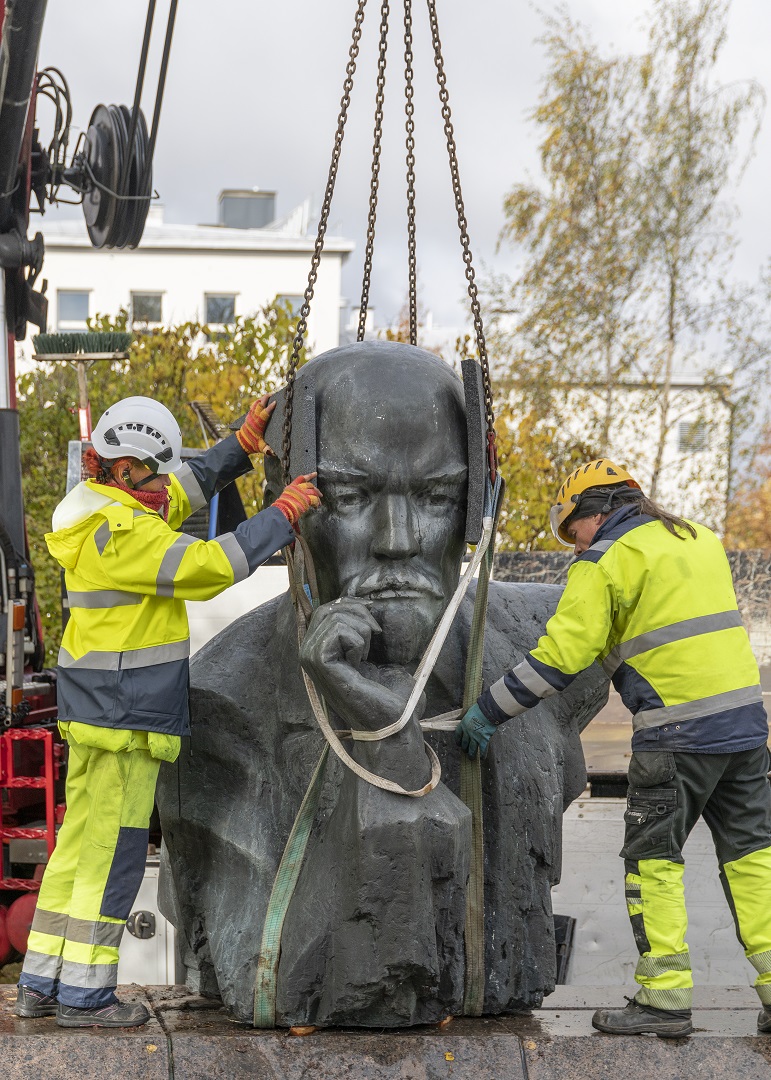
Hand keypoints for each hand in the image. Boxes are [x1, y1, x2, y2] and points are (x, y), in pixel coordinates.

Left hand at [236, 395, 275, 455]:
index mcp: (258, 426)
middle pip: (259, 406)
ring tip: (270, 394)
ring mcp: (250, 416)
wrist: (242, 443)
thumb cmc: (253, 445)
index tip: (275, 402)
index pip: (264, 415)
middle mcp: (253, 419)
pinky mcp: (249, 415)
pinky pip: (254, 406)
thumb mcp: (261, 448)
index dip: (269, 408)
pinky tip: (263, 398)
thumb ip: (267, 450)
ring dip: (262, 399)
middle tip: (273, 394)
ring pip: (256, 404)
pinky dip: (259, 401)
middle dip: (266, 399)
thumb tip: (273, 452)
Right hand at [273, 473, 321, 526]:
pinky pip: (315, 499)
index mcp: (292, 487)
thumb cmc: (283, 507)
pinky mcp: (307, 498)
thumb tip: (297, 502)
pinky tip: (316, 506)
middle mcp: (298, 488)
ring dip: (317, 498)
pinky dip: (317, 503)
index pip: (302, 478)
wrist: (283, 510)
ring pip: (314, 492)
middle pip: (310, 485)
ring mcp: (303, 493)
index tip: (315, 473)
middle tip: (320, 494)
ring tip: (319, 503)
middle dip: (316, 490)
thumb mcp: (287, 498)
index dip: (309, 476)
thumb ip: (293, 497)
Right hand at [299, 598, 414, 730]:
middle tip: (376, 638)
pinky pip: (339, 630)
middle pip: (328, 608)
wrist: (394, 720)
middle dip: (360, 613)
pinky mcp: (319, 663)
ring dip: (363, 631)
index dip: (351, 605)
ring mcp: (310, 659)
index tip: (373, 624)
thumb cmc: (388, 690)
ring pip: (335, 616)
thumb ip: (358, 627)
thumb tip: (360, 600)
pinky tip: (361, 663)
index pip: (325, 609)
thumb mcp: (373, 651)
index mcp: (319, 650)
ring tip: (367, 656)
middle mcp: (309, 654)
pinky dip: (359, 641)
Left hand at [455, 701, 498, 758]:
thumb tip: (457, 718)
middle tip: (465, 751)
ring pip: (472, 749)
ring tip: (471, 757)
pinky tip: (482, 758)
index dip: (458, 741)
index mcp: (463, 725)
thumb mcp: (467, 711)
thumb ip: (462, 716)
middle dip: (464, 748)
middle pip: (464, 743)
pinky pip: (483, 749)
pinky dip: (483, 754)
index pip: (458, 735)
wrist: (487, 712)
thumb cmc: (478, 709)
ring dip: (471, 754)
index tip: (458, 744)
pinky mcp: (484, 739)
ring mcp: (476, 737)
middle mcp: (468, 732)